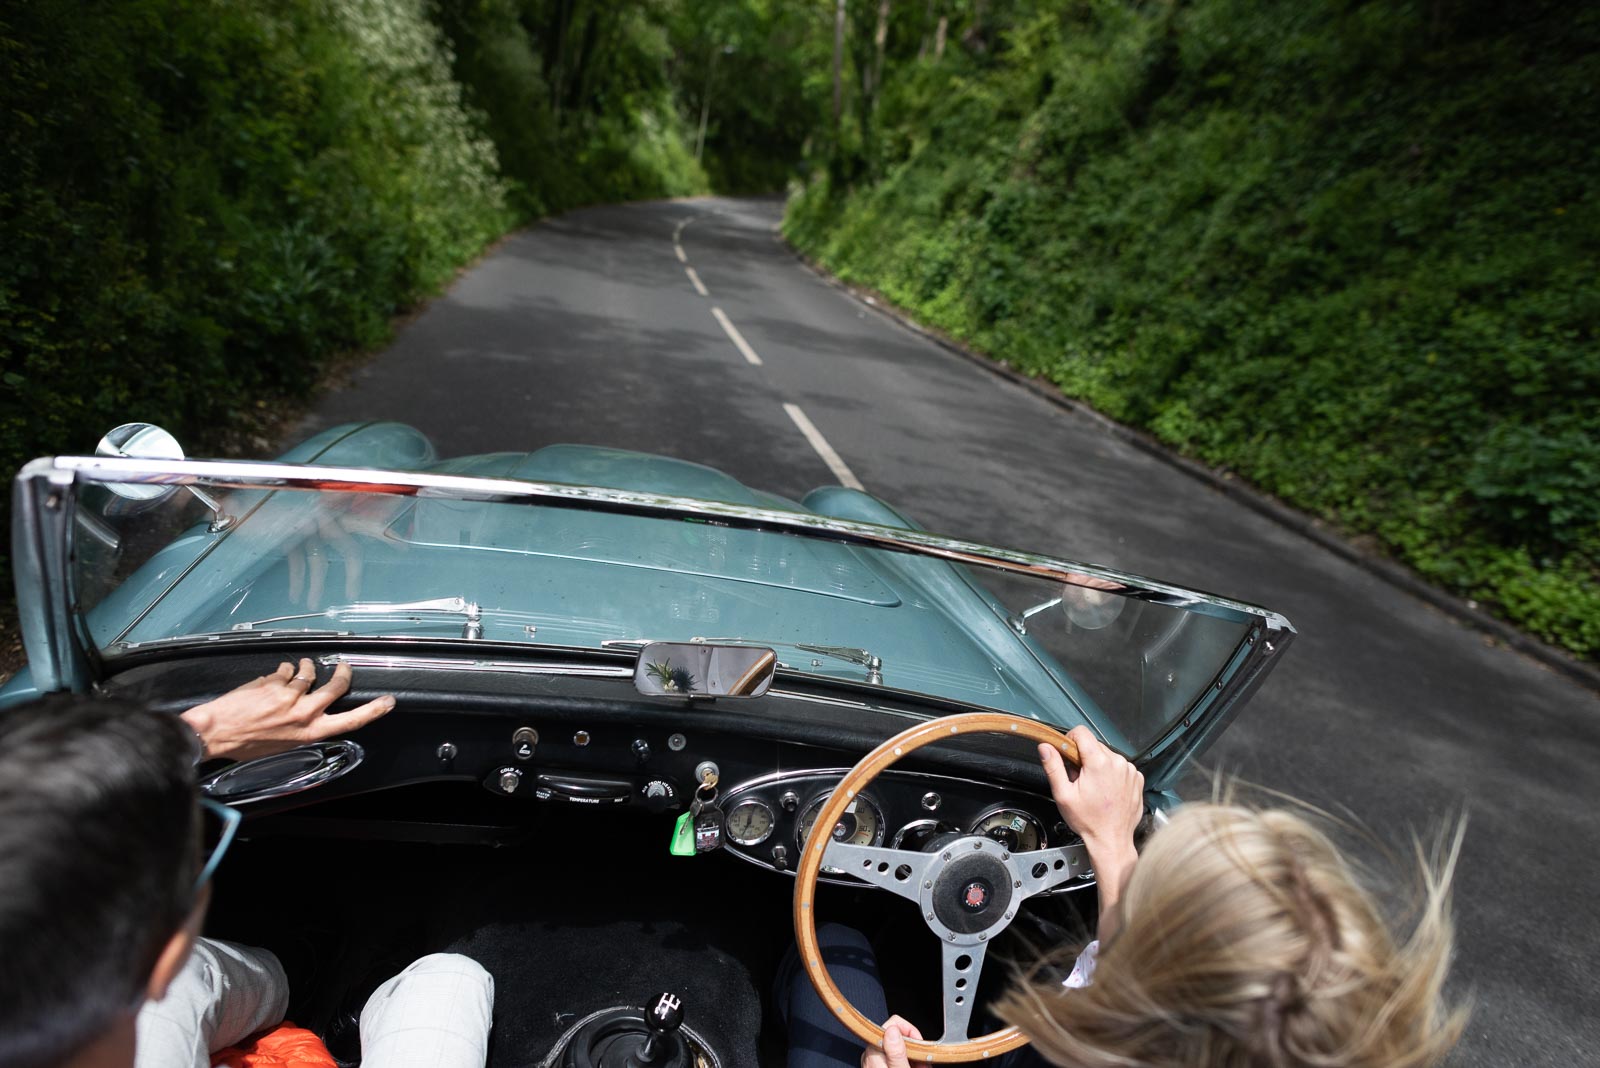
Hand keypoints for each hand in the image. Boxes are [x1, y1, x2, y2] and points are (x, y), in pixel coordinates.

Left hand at [181, 659, 395, 761]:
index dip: (373, 710)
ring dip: (308, 667)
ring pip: (309, 673)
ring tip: (303, 666)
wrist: (214, 734)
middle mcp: (304, 713)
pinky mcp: (272, 682)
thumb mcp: (283, 745)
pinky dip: (284, 670)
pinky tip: (279, 673)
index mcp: (310, 732)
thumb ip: (301, 728)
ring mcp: (288, 695)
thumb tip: (311, 715)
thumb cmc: (245, 745)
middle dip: (343, 673)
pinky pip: (286, 670)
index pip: (351, 721)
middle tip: (343, 667)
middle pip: (336, 687)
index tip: (388, 701)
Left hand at [862, 1016, 929, 1067]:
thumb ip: (896, 1051)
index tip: (920, 1046)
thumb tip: (893, 1028)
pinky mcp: (876, 1067)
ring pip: (897, 1047)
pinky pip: (892, 1057)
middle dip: (914, 1048)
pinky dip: (904, 1062)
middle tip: (923, 1062)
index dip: (911, 1033)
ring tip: (919, 1067)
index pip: (894, 1024)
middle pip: (897, 1036)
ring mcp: (872, 1061)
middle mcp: (871, 1054)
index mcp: (874, 1051)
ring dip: (911, 1056)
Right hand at [1039, 726, 1143, 940]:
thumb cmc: (1087, 821)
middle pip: (1094, 745)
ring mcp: (1130, 770)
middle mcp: (1118, 762)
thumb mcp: (1063, 795)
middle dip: (1084, 757)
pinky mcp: (1137, 778)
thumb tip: (1045, 747)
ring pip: (1108, 756)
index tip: (1067, 756)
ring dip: (1099, 766)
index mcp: (1098, 763)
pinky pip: (1120, 766)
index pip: (1082, 732)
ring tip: (1095, 788)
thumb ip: (1054, 767)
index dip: (1070, 740)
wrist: (1112, 841)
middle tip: (1079, 780)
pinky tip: (1107, 791)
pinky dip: (1112, 774)